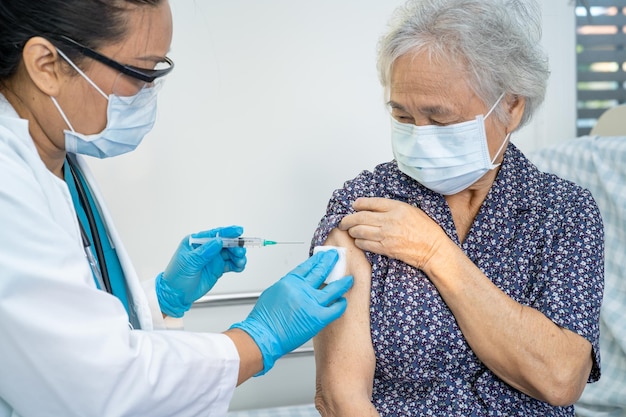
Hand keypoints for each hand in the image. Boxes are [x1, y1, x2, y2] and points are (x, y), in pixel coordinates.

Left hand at [156, 225, 246, 317]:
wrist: (176, 295)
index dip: (227, 232)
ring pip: (230, 253)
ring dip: (238, 256)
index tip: (238, 231)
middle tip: (240, 253)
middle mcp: (206, 248)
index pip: (214, 234)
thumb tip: (218, 241)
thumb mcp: (189, 264)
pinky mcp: (217, 268)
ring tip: (240, 262)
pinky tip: (239, 267)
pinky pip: (230, 264)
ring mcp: (212, 258)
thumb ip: (204, 252)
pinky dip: (237, 264)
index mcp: (195, 242)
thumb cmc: (176, 277)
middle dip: (235, 246)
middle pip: (225, 243)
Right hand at [230, 250, 352, 374]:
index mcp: (290, 282)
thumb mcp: (273, 293)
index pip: (308, 266)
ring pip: (334, 289)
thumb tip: (297, 285)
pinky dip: (341, 305)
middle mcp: (302, 289)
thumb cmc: (264, 319)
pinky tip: (343, 302)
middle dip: (330, 262)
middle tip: (336, 257)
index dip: (317, 259)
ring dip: (343, 282)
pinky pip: (335, 309)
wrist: (263, 336)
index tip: (323, 255)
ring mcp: (311, 303)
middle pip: (321, 271)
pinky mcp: (318, 318)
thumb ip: (288, 287)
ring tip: (349, 279)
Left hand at [338, 197, 445, 269]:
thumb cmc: (426, 230)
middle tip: (343, 221)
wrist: (433, 249)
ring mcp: (386, 235)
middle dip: (348, 219)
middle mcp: (390, 220)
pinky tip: (359, 240)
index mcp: (397, 208)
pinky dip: (359, 241)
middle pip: (360, 217)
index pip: (372, 202)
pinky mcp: (385, 249)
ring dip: (352, 230)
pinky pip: (365, 244)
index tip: (354, 205)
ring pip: (359, 231)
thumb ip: (393, 207)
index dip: (359, 203)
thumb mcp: (411, 210)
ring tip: (350, 230)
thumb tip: (374, 207)